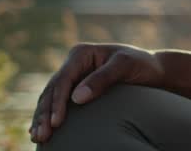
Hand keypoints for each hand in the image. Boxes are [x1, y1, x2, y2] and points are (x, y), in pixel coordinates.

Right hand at [29, 42, 165, 143]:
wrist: (153, 71)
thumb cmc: (141, 65)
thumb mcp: (125, 67)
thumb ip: (102, 79)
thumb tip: (77, 98)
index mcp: (81, 53)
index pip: (63, 79)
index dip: (57, 102)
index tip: (56, 122)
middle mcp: (73, 64)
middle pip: (52, 90)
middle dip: (44, 113)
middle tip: (41, 136)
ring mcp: (73, 77)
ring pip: (50, 98)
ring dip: (42, 118)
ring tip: (38, 138)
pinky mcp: (75, 90)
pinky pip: (57, 104)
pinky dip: (48, 117)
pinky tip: (39, 132)